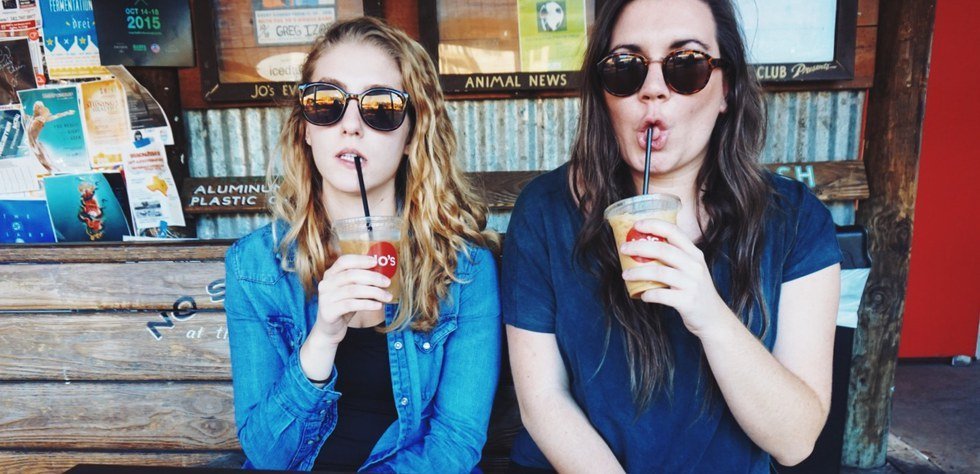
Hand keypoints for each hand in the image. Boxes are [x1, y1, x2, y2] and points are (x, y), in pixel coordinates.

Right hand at [312, 254, 392, 344]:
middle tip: (387, 282)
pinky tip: (378, 305)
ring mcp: (325, 298)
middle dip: (372, 277)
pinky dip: (367, 304)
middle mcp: (325, 284)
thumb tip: (383, 273)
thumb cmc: (344, 306)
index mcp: (330, 274)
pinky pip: (351, 305)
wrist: (329, 329)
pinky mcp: (328, 311)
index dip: (360, 260)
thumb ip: (361, 281)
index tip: (376, 261)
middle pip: (351, 275)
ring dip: (374, 292)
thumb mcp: (352, 291)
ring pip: (353, 290)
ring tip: (387, 297)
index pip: (344, 261)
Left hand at [619, 219, 732, 335]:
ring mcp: (692, 284)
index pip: (674, 232)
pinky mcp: (687, 301)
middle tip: (623, 249)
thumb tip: (644, 245)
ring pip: (659, 272)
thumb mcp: (692, 268)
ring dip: (638, 272)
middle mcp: (695, 266)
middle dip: (639, 247)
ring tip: (625, 274)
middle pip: (663, 250)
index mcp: (695, 254)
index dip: (654, 225)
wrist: (714, 318)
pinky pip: (661, 295)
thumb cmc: (696, 290)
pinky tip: (642, 295)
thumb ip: (676, 256)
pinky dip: (648, 294)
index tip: (636, 225)